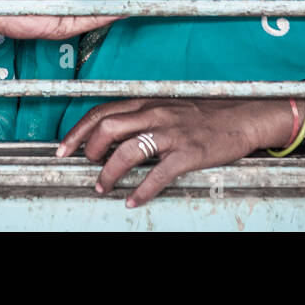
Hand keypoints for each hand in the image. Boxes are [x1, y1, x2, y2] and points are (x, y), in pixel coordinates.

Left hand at [55, 98, 296, 206]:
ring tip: (103, 187)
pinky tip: (132, 201)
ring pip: (127, 151)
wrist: (241, 116)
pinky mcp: (188, 153)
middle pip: (108, 128)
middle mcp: (155, 114)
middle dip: (89, 150)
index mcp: (147, 103)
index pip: (101, 112)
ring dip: (109, 173)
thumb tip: (111, 134)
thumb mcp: (167, 107)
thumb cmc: (203, 114)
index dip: (77, 131)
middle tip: (87, 166)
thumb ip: (141, 117)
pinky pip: (158, 174)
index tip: (62, 148)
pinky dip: (141, 191)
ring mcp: (171, 133)